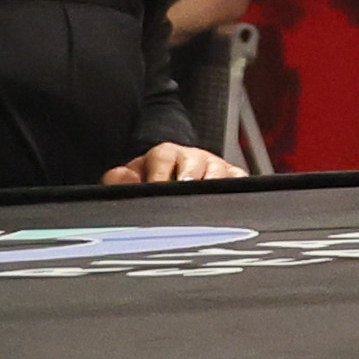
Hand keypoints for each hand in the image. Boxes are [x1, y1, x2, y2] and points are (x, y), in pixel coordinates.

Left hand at [100, 138, 240, 186]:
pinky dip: (237, 189)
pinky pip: (240, 181)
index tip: (156, 187)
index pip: (162, 157)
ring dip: (213, 184)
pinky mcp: (233, 177)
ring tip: (207, 200)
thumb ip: (119, 180)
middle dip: (190, 177)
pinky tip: (229, 203)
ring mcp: (214, 166)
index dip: (159, 173)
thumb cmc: (151, 181)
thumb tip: (124, 177)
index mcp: (165, 155)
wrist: (174, 174)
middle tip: (186, 190)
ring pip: (219, 171)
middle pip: (194, 163)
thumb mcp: (130, 179)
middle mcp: (192, 158)